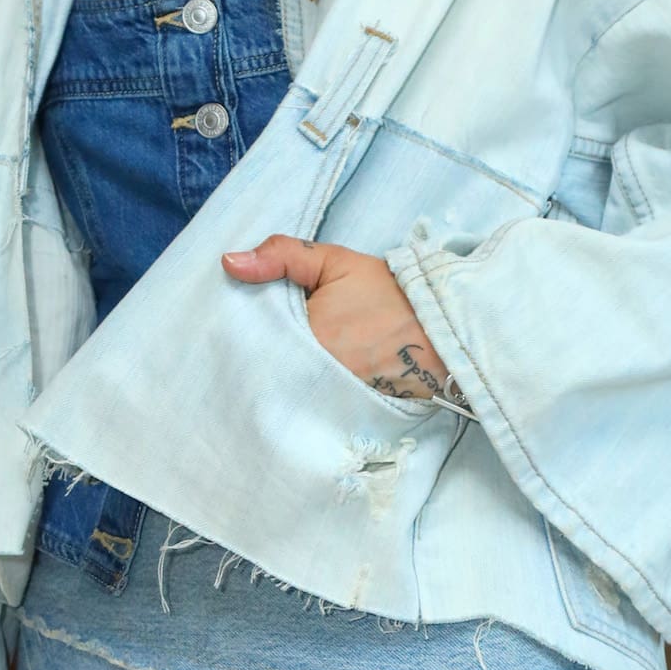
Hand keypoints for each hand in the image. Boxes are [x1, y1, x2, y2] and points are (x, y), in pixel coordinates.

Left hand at [221, 235, 467, 407]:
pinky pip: (298, 403)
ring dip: (268, 370)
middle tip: (241, 335)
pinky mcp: (334, 413)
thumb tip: (228, 262)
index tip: (235, 311)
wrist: (441, 333)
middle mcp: (307, 377)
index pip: (247, 335)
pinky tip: (290, 375)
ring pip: (275, 385)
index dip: (239, 323)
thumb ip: (281, 256)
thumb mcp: (333, 262)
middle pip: (257, 364)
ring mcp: (320, 399)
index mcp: (301, 338)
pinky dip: (290, 389)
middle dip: (249, 349)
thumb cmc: (387, 294)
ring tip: (265, 352)